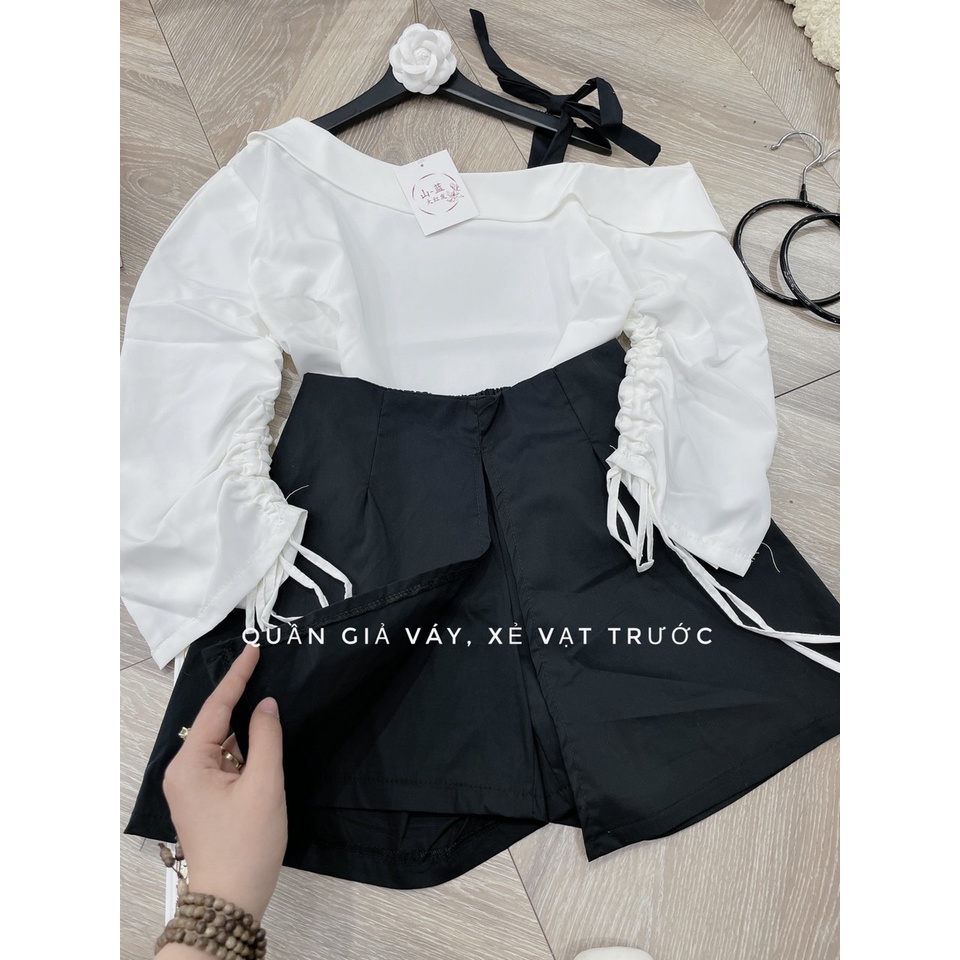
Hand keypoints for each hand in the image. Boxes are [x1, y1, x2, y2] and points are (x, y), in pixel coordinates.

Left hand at [162, 643, 286, 921]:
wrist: (231, 899)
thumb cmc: (247, 843)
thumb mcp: (263, 785)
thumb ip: (266, 738)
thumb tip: (265, 705)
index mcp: (190, 764)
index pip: (216, 707)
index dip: (238, 676)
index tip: (254, 647)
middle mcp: (183, 771)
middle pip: (215, 721)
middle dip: (238, 694)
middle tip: (263, 663)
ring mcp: (191, 786)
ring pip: (221, 741)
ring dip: (242, 722)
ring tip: (266, 693)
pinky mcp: (204, 799)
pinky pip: (223, 759)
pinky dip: (242, 745)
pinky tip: (261, 735)